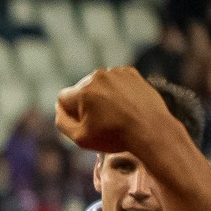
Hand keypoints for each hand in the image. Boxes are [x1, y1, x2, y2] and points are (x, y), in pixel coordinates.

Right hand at [56, 66, 185, 155]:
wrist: (151, 129)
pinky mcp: (131, 73)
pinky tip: (123, 104)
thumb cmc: (115, 136)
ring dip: (100, 96)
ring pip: (97, 84)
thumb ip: (62, 122)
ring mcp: (115, 73)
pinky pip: (114, 80)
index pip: (63, 99)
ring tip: (114, 113)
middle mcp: (97, 77)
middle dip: (85, 103)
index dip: (70, 113)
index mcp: (82, 92)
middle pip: (80, 90)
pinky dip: (115, 90)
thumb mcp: (79, 138)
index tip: (83, 123)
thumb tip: (59, 108)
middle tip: (100, 120)